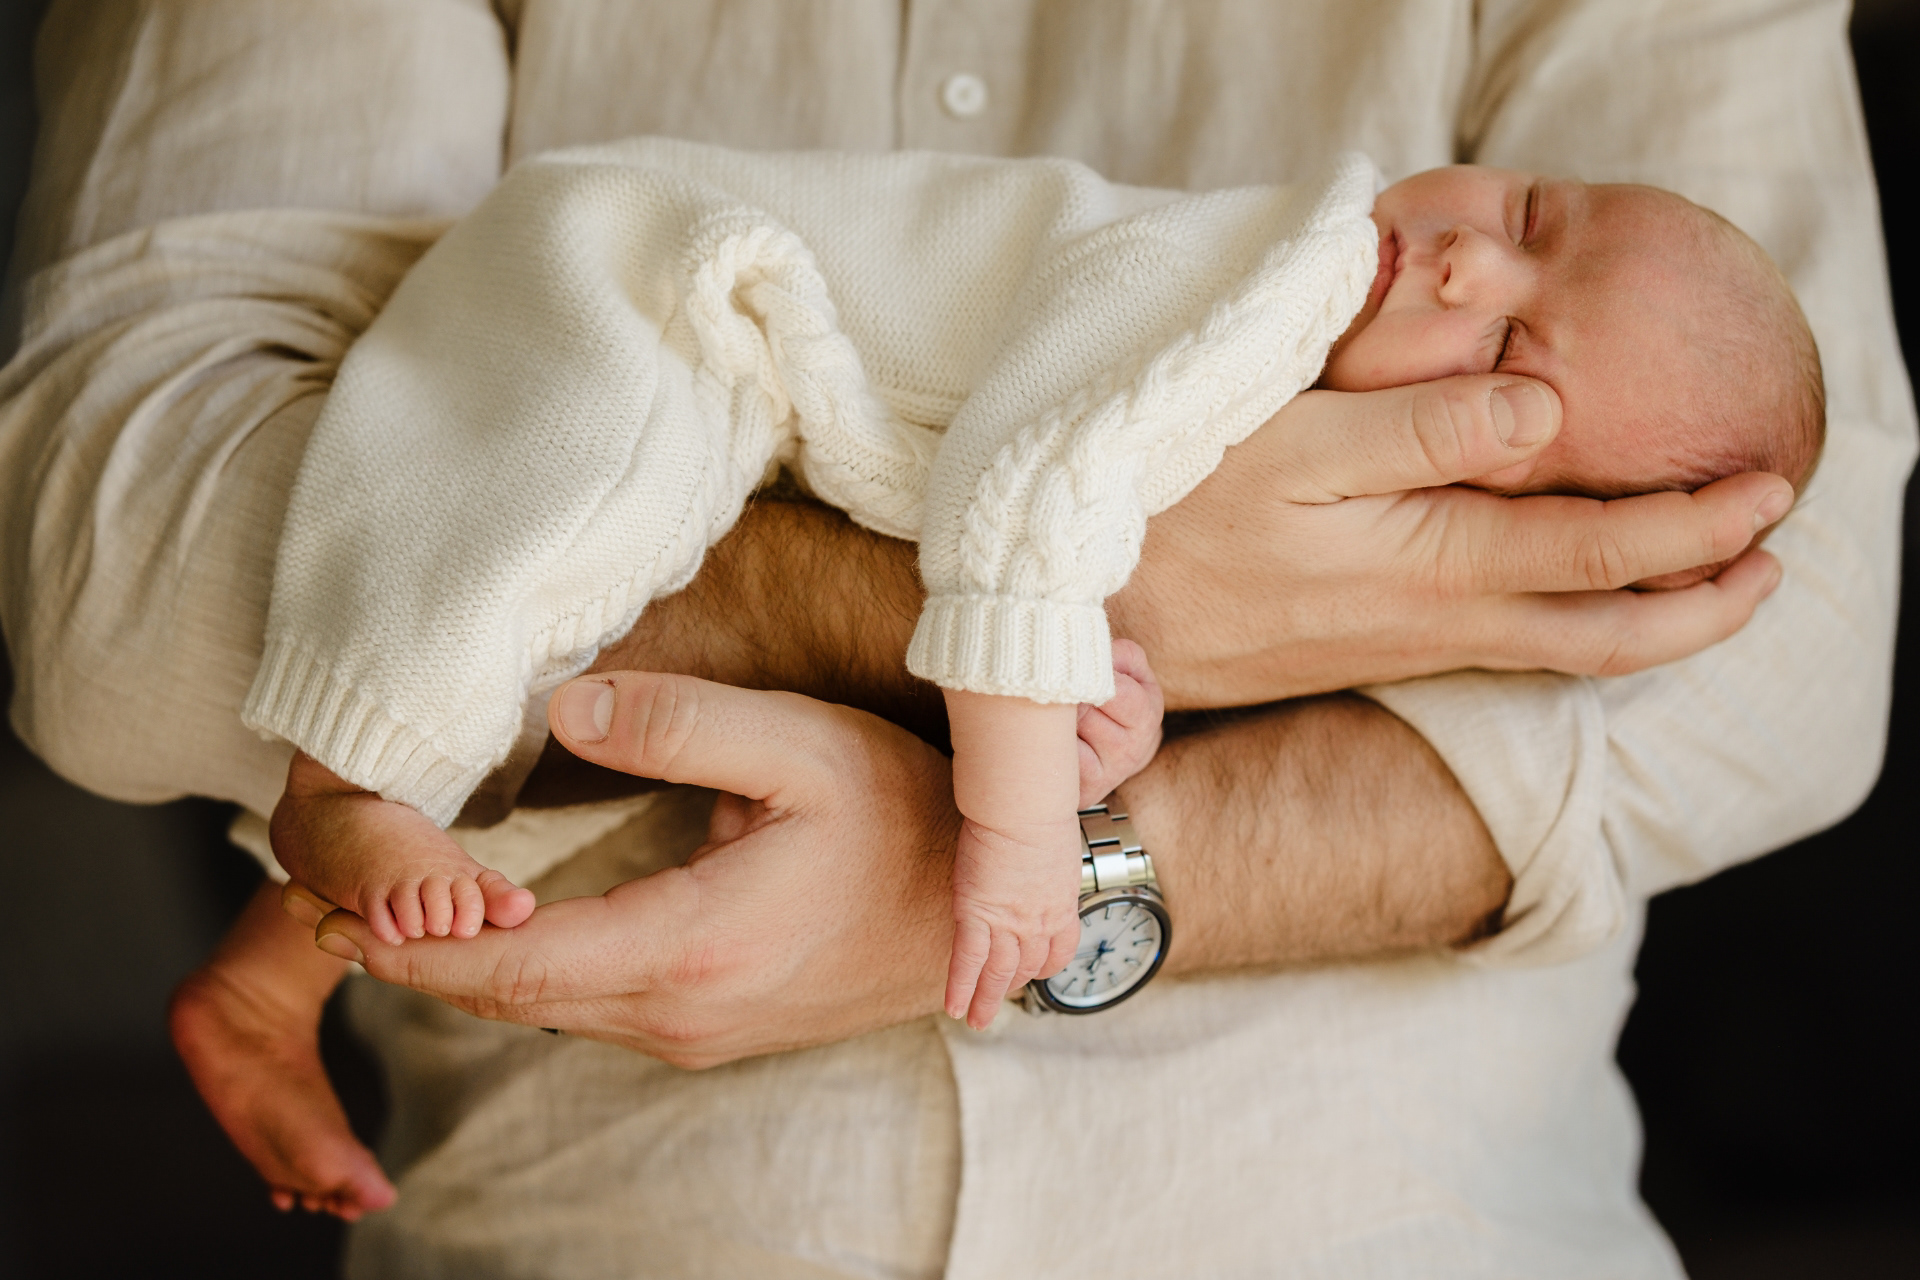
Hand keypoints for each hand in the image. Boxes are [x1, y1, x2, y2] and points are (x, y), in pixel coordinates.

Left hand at [305, 672, 960, 1068]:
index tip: (326, 908)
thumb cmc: (905, 819)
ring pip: (541, 1010)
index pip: (506, 959)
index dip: (407, 939)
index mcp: (689, 943)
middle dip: (410, 954)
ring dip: (462, 967)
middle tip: (322, 901)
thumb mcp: (804, 747)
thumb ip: (683, 725)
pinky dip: (520, 976)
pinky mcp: (707, 1028)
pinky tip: (497, 925)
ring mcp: (693, 1032)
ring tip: (387, 908)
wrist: (984, 912)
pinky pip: (585, 1011)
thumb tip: (565, 706)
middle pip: (504, 997)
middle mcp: (677, 1012)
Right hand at [1112, 374, 1792, 706]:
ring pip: (1559, 652)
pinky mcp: (1369, 650)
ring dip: (1648, 625)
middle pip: (1606, 637)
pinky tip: (1568, 597)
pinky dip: (1572, 626)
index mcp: (1433, 566)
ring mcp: (1402, 645)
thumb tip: (1546, 411)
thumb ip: (1420, 428)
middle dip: (1703, 607)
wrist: (1096, 627)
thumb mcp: (1290, 446)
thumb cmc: (1177, 515)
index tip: (1769, 492)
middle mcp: (1434, 622)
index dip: (1699, 526)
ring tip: (1702, 587)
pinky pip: (1504, 649)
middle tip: (1769, 569)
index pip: (1602, 554)